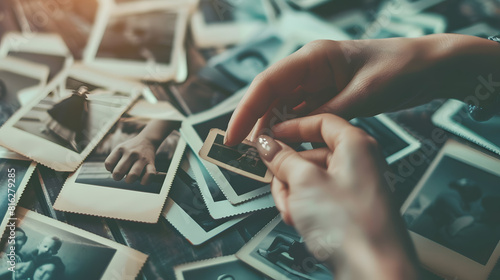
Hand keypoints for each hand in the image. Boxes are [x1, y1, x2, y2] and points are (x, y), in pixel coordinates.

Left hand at [104, 135, 156, 184]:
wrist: (147, 140)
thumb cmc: (131, 148)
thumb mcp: (120, 148)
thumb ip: (113, 160)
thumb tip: (114, 175)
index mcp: (121, 149)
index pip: (109, 164)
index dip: (110, 169)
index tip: (115, 168)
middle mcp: (131, 153)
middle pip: (118, 172)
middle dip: (117, 177)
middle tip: (121, 175)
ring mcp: (141, 158)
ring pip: (133, 175)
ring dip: (129, 180)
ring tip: (130, 178)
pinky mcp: (151, 163)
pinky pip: (149, 175)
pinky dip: (145, 181)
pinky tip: (142, 180)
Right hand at [226, 33, 499, 145]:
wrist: (429, 67)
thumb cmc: (401, 69)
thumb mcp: (364, 94)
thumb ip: (326, 113)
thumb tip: (289, 133)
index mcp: (314, 58)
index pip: (268, 83)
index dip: (246, 110)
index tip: (233, 136)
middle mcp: (310, 68)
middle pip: (270, 96)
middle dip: (255, 122)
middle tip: (243, 151)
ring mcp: (319, 82)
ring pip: (283, 106)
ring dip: (273, 129)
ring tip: (264, 155)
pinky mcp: (328, 95)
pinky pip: (301, 114)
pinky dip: (292, 131)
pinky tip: (288, 147)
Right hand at [255, 114, 416, 279]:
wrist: (374, 271)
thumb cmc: (355, 227)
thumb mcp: (305, 183)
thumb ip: (282, 159)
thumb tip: (268, 145)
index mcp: (356, 145)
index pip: (320, 121)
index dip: (291, 126)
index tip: (270, 134)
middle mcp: (359, 163)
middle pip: (311, 153)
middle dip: (288, 170)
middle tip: (276, 180)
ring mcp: (355, 188)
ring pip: (311, 179)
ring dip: (293, 193)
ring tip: (291, 209)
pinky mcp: (350, 211)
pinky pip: (318, 198)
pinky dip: (304, 207)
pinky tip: (300, 220)